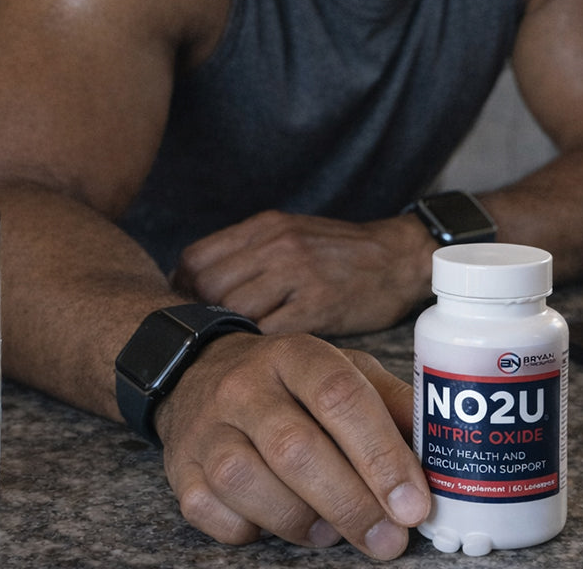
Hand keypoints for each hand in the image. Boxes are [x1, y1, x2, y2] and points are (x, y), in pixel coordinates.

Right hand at [154, 330, 429, 559]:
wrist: (199, 375)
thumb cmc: (290, 383)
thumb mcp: (343, 371)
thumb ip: (390, 405)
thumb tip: (441, 453)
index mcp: (297, 355)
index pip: (341, 396)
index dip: (381, 454)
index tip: (413, 502)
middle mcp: (246, 385)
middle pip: (296, 448)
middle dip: (351, 504)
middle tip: (389, 540)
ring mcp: (207, 427)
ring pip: (249, 482)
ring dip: (302, 521)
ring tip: (334, 531)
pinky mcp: (180, 470)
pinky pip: (214, 514)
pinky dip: (253, 530)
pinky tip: (279, 522)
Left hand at [171, 210, 433, 334]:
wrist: (400, 257)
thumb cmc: (343, 252)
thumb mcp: (293, 234)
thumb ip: (251, 253)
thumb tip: (201, 286)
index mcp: (266, 226)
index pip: (196, 257)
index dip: (182, 289)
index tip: (187, 311)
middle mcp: (277, 244)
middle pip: (207, 285)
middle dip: (199, 317)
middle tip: (206, 339)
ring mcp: (297, 273)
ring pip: (233, 309)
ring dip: (227, 334)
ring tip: (231, 351)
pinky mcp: (318, 305)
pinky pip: (269, 332)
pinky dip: (258, 347)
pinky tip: (263, 356)